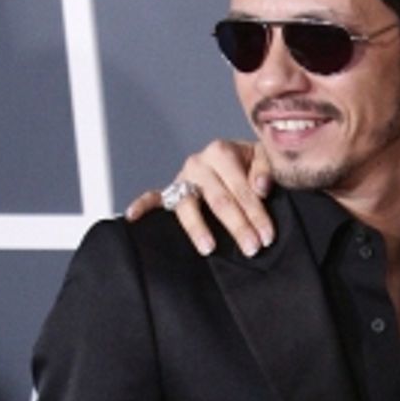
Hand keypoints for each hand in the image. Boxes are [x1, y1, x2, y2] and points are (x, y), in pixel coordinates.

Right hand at [125, 140, 274, 257]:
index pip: (242, 188)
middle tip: (251, 249)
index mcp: (221, 151)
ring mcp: (183, 178)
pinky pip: (153, 198)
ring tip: (209, 248)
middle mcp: (199, 163)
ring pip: (188, 206)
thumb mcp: (265, 159)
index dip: (257, 214)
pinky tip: (132, 217)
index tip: (267, 237)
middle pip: (219, 200)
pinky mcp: (171, 191)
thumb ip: (265, 169)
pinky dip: (142, 206)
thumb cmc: (254, 164)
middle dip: (237, 226)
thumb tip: (260, 187)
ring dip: (199, 228)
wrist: (240, 159)